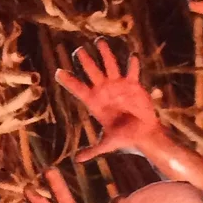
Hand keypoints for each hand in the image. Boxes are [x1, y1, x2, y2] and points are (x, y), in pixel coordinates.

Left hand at [54, 41, 162, 160]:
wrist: (144, 135)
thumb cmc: (125, 139)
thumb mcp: (108, 144)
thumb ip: (93, 150)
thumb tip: (77, 160)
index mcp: (94, 102)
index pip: (78, 89)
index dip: (68, 81)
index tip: (58, 72)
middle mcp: (104, 90)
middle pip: (92, 72)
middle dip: (85, 61)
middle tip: (77, 50)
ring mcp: (118, 85)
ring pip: (110, 65)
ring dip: (105, 54)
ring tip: (99, 41)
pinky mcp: (134, 85)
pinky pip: (132, 71)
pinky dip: (132, 64)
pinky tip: (132, 55)